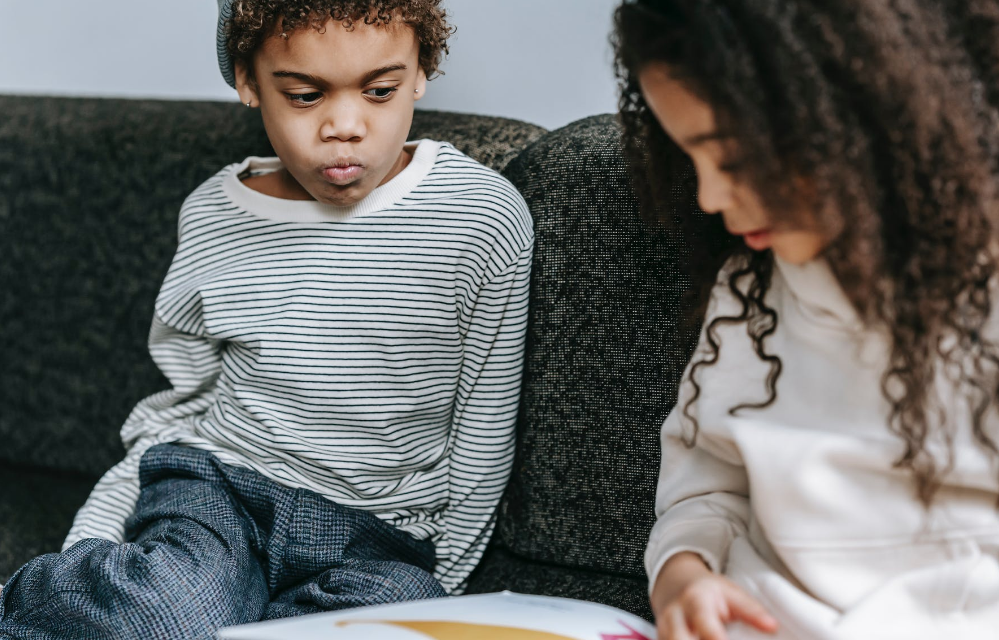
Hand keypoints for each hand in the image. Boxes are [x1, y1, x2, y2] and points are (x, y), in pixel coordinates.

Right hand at [652, 552, 777, 639]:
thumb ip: (750, 610)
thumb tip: (772, 626)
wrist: (677, 587)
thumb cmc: (709, 592)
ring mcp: (663, 631)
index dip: (714, 637)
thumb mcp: (730, 592)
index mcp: (695, 600)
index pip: (704, 622)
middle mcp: (674, 616)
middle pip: (679, 639)